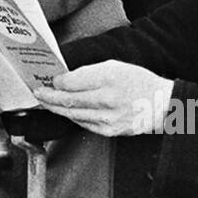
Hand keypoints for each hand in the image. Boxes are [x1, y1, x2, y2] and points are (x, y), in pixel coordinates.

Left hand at [34, 61, 173, 135]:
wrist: (160, 105)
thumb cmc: (139, 83)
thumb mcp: (116, 66)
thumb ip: (89, 72)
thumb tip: (66, 79)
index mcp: (109, 78)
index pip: (72, 82)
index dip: (57, 82)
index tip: (51, 80)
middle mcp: (107, 99)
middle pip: (68, 100)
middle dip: (49, 97)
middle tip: (38, 93)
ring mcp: (107, 118)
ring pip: (72, 114)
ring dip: (56, 108)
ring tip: (47, 102)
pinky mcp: (108, 130)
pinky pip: (82, 123)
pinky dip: (72, 117)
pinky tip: (66, 112)